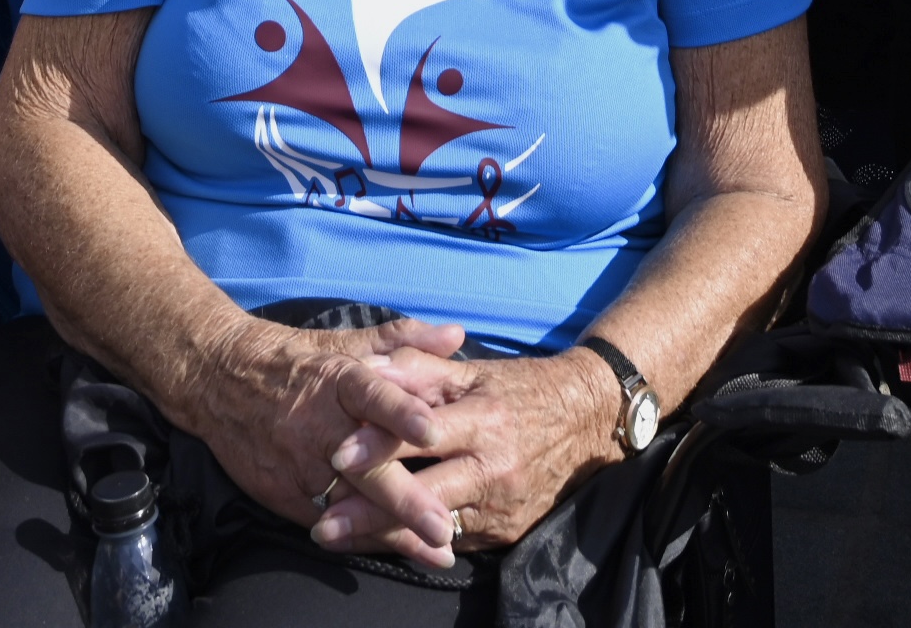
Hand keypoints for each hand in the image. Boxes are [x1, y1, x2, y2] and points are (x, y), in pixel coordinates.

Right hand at [183, 314, 470, 565]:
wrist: (219, 378)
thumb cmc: (296, 360)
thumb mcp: (346, 342)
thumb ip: (404, 340)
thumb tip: (457, 335)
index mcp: (338, 380)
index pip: (372, 397)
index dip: (402, 413)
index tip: (432, 432)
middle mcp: (319, 426)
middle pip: (367, 467)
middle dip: (406, 501)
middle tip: (442, 529)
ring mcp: (299, 464)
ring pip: (349, 503)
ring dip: (389, 530)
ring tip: (431, 552)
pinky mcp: (282, 493)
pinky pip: (326, 520)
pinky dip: (358, 537)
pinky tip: (392, 550)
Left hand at [315, 345, 619, 561]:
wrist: (588, 422)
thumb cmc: (520, 390)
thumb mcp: (475, 371)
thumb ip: (421, 369)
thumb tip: (372, 366)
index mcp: (483, 420)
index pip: (420, 435)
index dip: (377, 445)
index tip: (336, 456)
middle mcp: (494, 467)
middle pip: (422, 495)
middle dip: (370, 514)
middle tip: (322, 527)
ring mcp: (501, 505)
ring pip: (435, 527)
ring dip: (386, 536)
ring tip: (341, 540)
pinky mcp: (507, 532)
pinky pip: (455, 541)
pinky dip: (419, 543)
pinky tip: (384, 544)